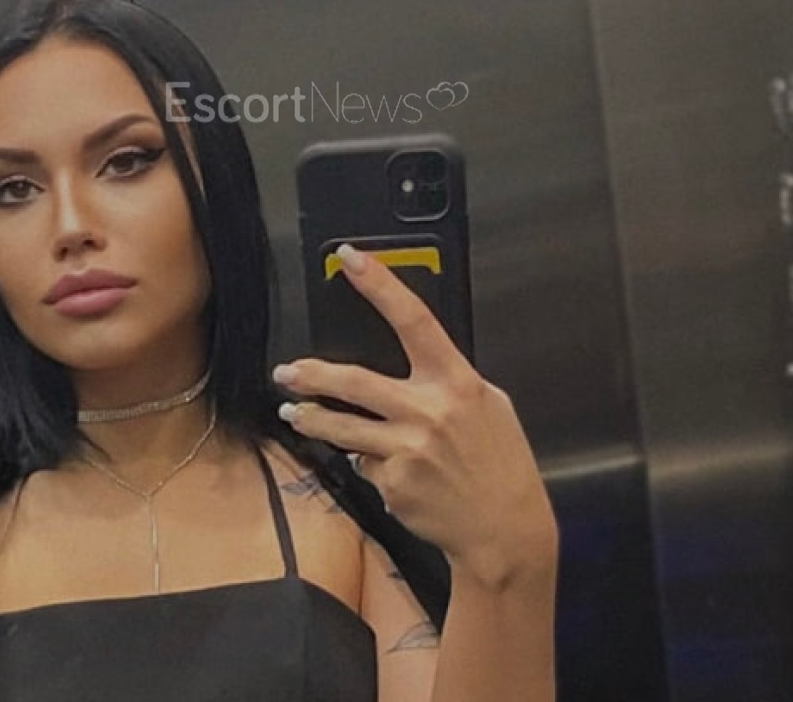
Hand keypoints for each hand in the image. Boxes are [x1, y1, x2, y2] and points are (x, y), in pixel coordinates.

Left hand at [274, 244, 556, 589]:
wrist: (505, 535)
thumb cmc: (502, 466)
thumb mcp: (491, 406)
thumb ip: (450, 382)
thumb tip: (413, 364)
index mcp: (457, 382)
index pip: (413, 320)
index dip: (380, 285)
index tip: (350, 258)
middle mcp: (429, 412)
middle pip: (355, 381)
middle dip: (312, 374)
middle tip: (287, 371)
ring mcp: (407, 450)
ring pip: (342, 428)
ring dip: (310, 419)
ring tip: (293, 413)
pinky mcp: (393, 485)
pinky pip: (365, 465)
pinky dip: (367, 463)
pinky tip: (383, 469)